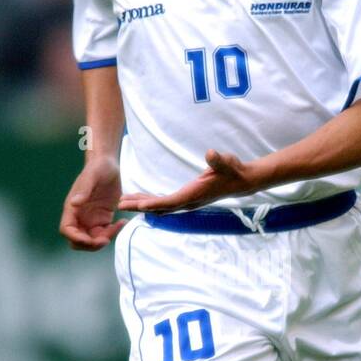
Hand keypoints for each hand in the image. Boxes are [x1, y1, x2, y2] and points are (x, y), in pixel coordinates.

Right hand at [59, 156, 126, 249]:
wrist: (108, 165)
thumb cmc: (98, 168)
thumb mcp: (92, 177)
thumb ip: (84, 190)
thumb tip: (74, 203)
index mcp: (72, 207)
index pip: (67, 229)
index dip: (75, 238)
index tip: (89, 239)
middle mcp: (79, 216)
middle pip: (78, 240)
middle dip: (90, 244)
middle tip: (106, 238)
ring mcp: (91, 219)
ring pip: (93, 240)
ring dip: (104, 239)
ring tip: (118, 225)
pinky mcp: (102, 219)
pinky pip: (105, 234)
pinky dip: (113, 233)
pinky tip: (122, 222)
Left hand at [119, 149, 257, 212]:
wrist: (241, 181)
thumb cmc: (232, 170)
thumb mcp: (226, 162)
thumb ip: (218, 160)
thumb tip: (211, 153)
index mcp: (194, 194)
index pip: (170, 202)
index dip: (152, 204)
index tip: (137, 206)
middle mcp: (188, 202)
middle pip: (160, 207)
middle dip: (140, 206)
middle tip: (120, 204)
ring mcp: (187, 202)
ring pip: (160, 207)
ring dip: (142, 204)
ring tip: (124, 201)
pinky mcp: (187, 198)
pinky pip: (165, 203)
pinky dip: (151, 202)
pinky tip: (140, 199)